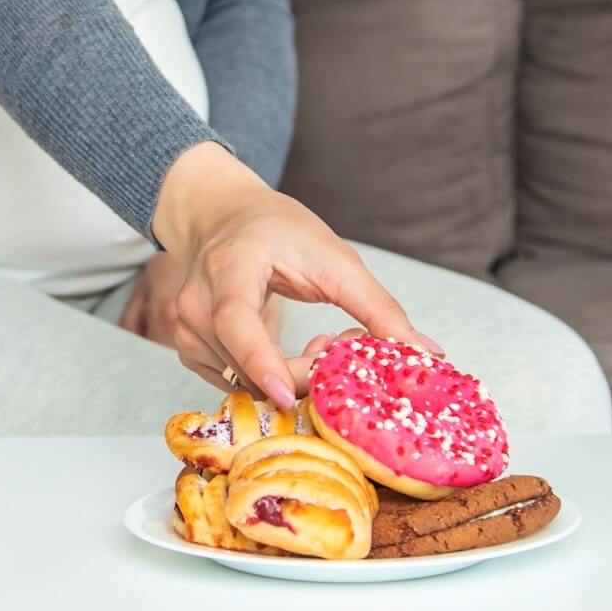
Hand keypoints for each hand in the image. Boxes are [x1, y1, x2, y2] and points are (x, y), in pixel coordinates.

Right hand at [151, 143, 441, 408]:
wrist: (222, 218)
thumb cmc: (275, 230)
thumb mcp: (334, 257)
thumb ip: (378, 308)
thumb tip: (426, 354)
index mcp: (229, 267)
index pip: (236, 321)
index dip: (262, 360)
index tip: (288, 392)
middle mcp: (196, 303)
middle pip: (248, 364)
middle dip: (305, 371)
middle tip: (342, 346)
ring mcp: (186, 332)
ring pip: (245, 382)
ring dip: (292, 377)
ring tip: (321, 342)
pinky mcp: (191, 352)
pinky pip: (237, 383)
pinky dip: (271, 378)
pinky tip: (292, 354)